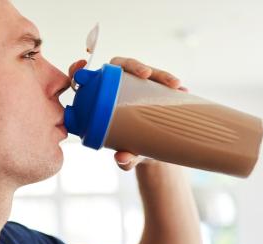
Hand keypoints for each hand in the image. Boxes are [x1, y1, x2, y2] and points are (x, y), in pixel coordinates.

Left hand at [67, 57, 187, 170]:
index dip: (79, 71)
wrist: (156, 151)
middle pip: (121, 67)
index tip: (81, 65)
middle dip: (133, 65)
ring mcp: (138, 86)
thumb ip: (125, 158)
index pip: (87, 80)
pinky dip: (171, 84)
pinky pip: (162, 81)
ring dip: (160, 74)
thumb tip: (122, 159)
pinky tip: (182, 90)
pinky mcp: (155, 88)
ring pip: (146, 71)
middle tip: (146, 74)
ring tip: (175, 85)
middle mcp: (119, 88)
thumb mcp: (130, 155)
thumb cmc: (134, 150)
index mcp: (102, 101)